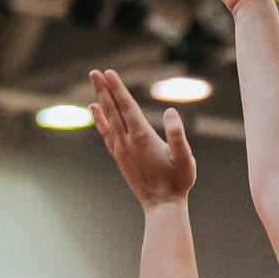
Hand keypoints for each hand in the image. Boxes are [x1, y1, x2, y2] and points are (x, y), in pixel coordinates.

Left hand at [88, 68, 196, 210]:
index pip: (127, 107)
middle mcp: (128, 141)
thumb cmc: (177, 182)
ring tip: (94, 85)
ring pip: (108, 120)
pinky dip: (100, 120)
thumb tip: (171, 112)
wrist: (162, 205)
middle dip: (104, 89)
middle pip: (113, 110)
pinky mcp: (120, 157)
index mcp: (142, 137)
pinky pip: (106, 134)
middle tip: (94, 72)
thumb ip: (177, 134)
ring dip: (101, 100)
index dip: (118, 89)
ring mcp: (121, 150)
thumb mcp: (184, 158)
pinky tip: (96, 111)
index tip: (109, 73)